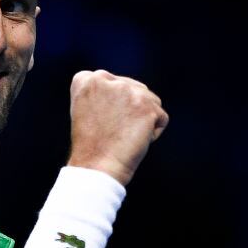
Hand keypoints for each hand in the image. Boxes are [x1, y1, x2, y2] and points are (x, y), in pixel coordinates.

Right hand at [66, 70, 168, 186]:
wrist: (97, 167)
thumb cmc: (91, 145)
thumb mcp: (87, 109)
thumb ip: (104, 93)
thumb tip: (130, 91)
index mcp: (86, 80)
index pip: (112, 83)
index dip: (112, 105)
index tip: (101, 122)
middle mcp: (107, 80)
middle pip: (133, 89)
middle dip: (130, 110)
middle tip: (114, 131)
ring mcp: (129, 91)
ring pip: (150, 101)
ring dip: (143, 118)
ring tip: (125, 136)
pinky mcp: (148, 107)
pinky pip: (161, 119)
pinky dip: (153, 133)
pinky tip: (136, 141)